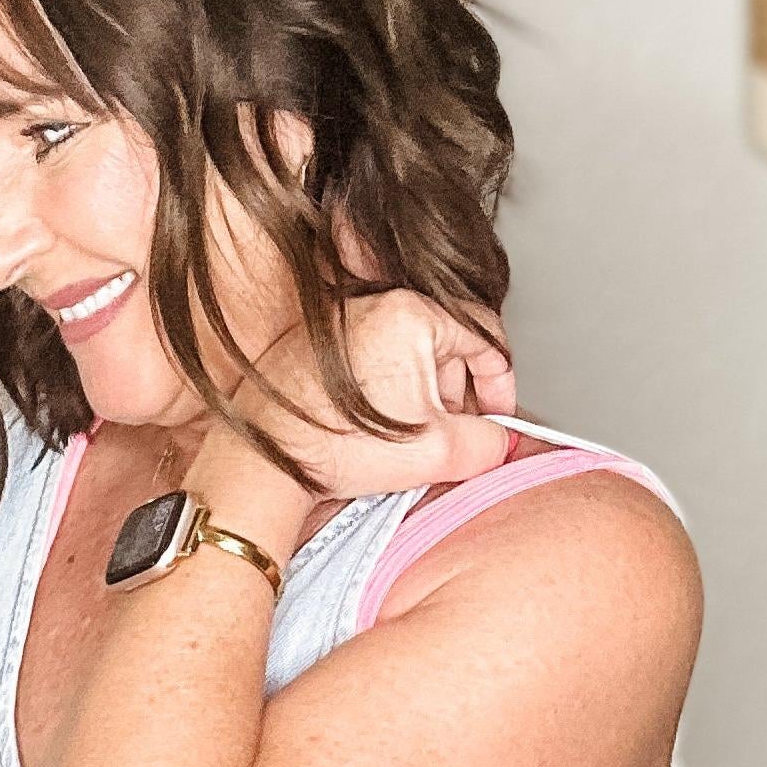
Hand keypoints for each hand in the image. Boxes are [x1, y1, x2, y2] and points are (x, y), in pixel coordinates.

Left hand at [230, 289, 520, 503]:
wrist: (264, 462)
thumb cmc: (336, 449)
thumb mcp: (439, 453)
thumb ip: (489, 442)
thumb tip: (501, 438)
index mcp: (412, 314)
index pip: (484, 337)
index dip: (500, 384)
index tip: (498, 414)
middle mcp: (374, 303)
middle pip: (444, 342)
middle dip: (457, 392)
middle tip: (456, 433)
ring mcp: (342, 320)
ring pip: (406, 351)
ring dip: (421, 393)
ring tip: (410, 436)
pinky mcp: (315, 342)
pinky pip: (370, 356)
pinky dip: (385, 387)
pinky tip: (374, 428)